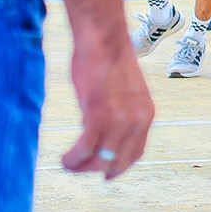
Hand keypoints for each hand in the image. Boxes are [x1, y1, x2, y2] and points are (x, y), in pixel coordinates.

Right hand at [49, 0, 153, 181]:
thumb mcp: (124, 91)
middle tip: (79, 168)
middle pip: (118, 162)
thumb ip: (120, 111)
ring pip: (99, 160)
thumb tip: (106, 126)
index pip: (136, 152)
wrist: (103, 38)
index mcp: (145, 114)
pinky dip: (73, 159)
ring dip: (81, 166)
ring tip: (68, 163)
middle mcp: (137, 121)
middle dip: (97, 169)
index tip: (106, 173)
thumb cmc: (108, 58)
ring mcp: (119, 121)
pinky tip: (65, 159)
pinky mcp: (99, 117)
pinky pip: (85, 150)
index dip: (120, 166)